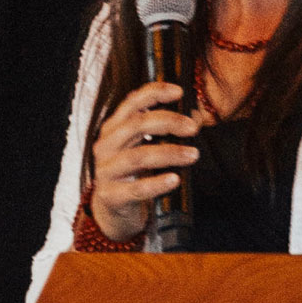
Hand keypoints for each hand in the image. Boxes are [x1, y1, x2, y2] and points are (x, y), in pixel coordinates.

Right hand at [87, 81, 200, 243]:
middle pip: (136, 125)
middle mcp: (106, 146)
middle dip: (168, 122)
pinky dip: (157, 183)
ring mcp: (105, 171)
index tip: (179, 92)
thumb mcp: (144, 146)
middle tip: (193, 128)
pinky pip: (137, 188)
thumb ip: (164, 130)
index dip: (154, 93)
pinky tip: (174, 179)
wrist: (113, 210)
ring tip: (193, 155)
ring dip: (170, 153)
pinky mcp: (111, 196)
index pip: (131, 102)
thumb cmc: (133, 172)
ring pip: (138, 156)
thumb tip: (195, 117)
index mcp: (114, 128)